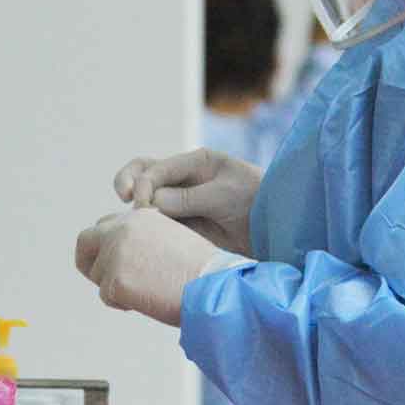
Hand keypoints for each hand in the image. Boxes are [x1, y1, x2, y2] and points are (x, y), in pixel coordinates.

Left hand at [75, 208, 217, 325]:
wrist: (212, 286)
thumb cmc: (201, 269)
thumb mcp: (170, 239)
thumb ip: (143, 240)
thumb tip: (122, 258)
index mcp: (138, 217)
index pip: (105, 225)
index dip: (106, 246)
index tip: (116, 262)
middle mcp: (122, 229)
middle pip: (85, 242)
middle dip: (89, 262)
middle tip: (105, 281)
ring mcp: (116, 254)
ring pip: (98, 275)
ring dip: (114, 288)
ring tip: (147, 293)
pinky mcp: (115, 280)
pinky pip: (107, 297)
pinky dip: (123, 304)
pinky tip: (148, 301)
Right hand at [113, 148, 262, 254]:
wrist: (279, 231)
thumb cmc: (259, 202)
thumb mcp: (225, 194)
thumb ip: (189, 198)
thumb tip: (151, 203)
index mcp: (195, 164)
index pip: (155, 167)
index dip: (143, 184)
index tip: (144, 206)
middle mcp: (183, 181)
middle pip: (143, 174)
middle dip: (127, 183)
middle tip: (125, 200)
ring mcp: (182, 204)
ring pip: (146, 202)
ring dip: (134, 211)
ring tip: (127, 225)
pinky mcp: (184, 228)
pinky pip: (158, 226)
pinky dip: (145, 230)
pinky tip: (141, 241)